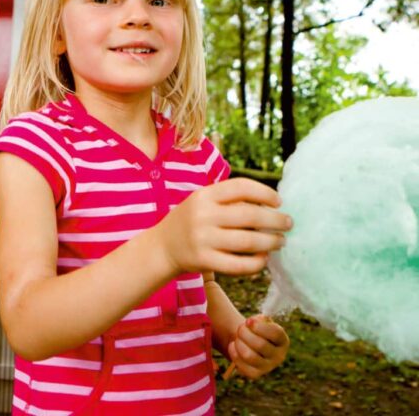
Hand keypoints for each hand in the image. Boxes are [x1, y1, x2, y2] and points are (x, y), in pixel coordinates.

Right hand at [156, 178, 291, 275]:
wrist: (163, 246)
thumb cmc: (191, 220)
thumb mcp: (203, 201)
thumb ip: (230, 199)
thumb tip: (270, 203)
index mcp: (204, 195)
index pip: (241, 187)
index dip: (264, 193)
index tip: (278, 201)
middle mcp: (203, 215)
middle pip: (250, 216)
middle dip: (275, 220)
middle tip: (288, 223)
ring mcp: (203, 239)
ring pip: (248, 242)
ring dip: (271, 242)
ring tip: (280, 241)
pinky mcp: (204, 261)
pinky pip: (239, 265)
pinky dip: (257, 263)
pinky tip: (264, 259)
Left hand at [227, 315, 289, 378]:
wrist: (248, 341)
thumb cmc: (256, 329)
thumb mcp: (260, 321)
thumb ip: (259, 320)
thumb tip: (251, 322)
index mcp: (282, 340)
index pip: (276, 333)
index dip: (260, 326)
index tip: (248, 320)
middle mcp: (279, 356)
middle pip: (260, 345)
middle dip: (245, 333)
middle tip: (240, 328)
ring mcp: (268, 367)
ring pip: (249, 356)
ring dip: (239, 343)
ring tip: (237, 337)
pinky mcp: (255, 374)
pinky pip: (242, 365)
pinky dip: (234, 353)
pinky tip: (233, 346)